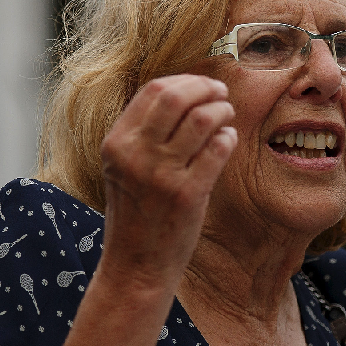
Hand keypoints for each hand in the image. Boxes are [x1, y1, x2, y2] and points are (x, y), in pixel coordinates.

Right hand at [97, 74, 236, 293]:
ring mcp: (161, 174)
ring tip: (227, 116)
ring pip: (202, 118)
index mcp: (116, 143)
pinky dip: (228, 138)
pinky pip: (218, 149)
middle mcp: (135, 154)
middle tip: (221, 93)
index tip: (202, 85)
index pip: (152, 90)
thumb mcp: (124, 169)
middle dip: (206, 88)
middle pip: (176, 96)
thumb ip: (144, 135)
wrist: (136, 265)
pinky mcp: (188, 194)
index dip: (185, 80)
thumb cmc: (136, 215)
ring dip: (222, 111)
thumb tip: (184, 95)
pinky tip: (228, 141)